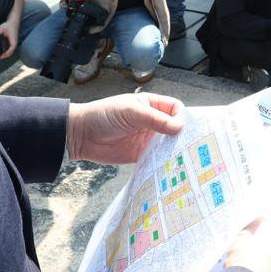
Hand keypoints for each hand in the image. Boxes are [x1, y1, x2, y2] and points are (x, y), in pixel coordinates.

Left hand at [0, 17, 18, 59]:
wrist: (13, 22)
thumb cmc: (9, 25)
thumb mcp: (2, 28)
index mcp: (13, 39)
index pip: (12, 48)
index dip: (7, 53)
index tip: (2, 56)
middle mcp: (14, 42)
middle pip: (12, 51)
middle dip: (6, 55)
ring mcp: (14, 42)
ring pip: (11, 50)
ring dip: (7, 54)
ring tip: (0, 56)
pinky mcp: (12, 41)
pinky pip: (10, 48)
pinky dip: (7, 51)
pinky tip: (2, 51)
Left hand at [68, 93, 185, 163]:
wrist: (81, 136)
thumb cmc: (103, 116)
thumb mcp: (131, 112)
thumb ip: (154, 119)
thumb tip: (179, 127)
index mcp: (151, 105)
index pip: (175, 108)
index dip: (181, 117)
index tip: (182, 129)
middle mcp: (152, 122)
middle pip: (175, 128)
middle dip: (182, 136)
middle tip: (189, 146)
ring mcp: (147, 139)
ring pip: (168, 145)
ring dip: (174, 151)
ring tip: (182, 159)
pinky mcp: (141, 155)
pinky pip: (157, 159)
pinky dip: (163, 162)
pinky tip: (168, 167)